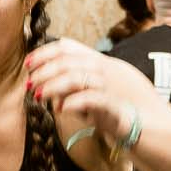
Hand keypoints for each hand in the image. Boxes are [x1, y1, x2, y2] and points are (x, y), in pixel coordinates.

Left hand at [24, 37, 139, 144]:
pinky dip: (73, 102)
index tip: (28, 63)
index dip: (45, 52)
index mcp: (96, 61)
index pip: (67, 47)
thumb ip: (67, 89)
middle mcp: (102, 69)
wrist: (142, 123)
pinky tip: (61, 109)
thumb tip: (45, 93)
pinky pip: (91, 99)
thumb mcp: (87, 94)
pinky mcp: (112, 106)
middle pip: (68, 61)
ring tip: (39, 96)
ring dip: (53, 86)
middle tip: (30, 84)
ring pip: (77, 78)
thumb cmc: (109, 107)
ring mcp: (108, 86)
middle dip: (44, 71)